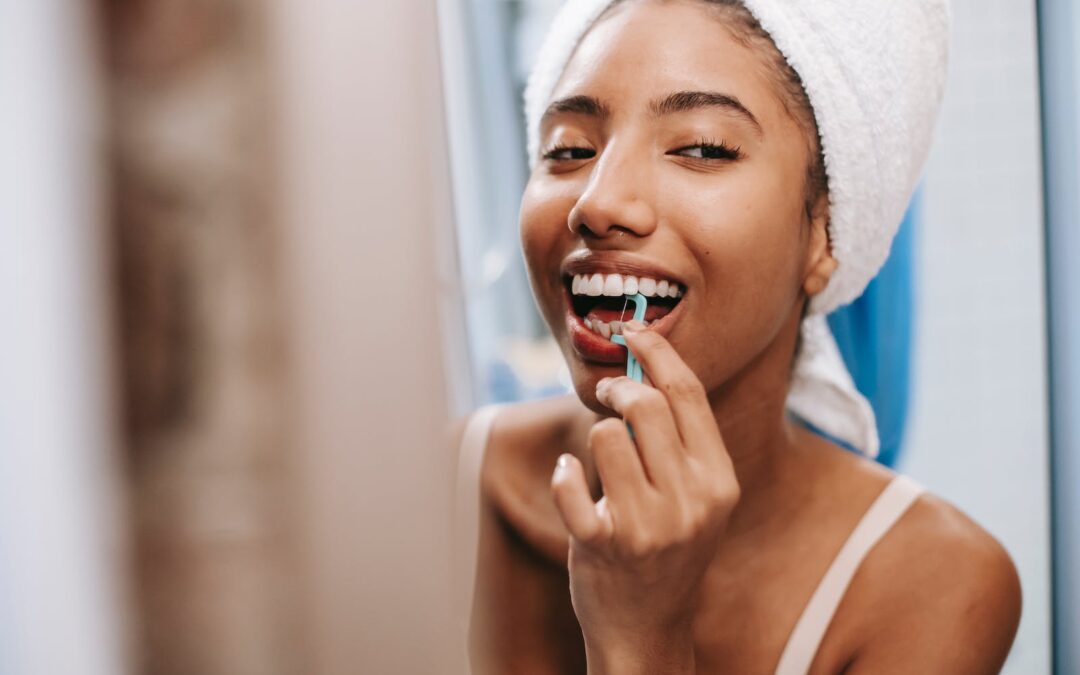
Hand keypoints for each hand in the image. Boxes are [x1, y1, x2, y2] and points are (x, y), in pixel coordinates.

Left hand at [550, 321, 740, 672]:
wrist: (648, 628)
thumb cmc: (670, 550)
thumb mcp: (697, 500)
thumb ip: (682, 443)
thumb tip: (648, 368)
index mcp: (718, 481)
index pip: (688, 394)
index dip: (657, 351)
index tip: (633, 329)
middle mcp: (689, 501)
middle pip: (646, 404)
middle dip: (618, 386)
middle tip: (607, 391)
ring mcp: (647, 525)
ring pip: (604, 435)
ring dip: (593, 437)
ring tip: (599, 462)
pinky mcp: (603, 544)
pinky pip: (570, 480)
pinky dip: (563, 473)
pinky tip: (571, 481)